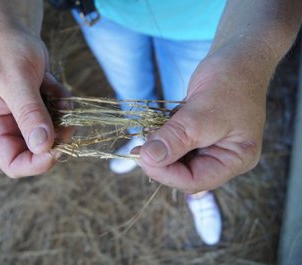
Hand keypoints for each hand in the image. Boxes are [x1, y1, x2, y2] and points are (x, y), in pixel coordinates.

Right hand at [0, 24, 70, 177]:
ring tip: (60, 98)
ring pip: (54, 135)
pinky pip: (60, 117)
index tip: (55, 151)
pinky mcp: (43, 107)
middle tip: (67, 123)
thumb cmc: (6, 51)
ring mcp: (29, 117)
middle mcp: (12, 126)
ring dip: (63, 120)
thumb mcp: (15, 80)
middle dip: (56, 140)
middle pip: (37, 152)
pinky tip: (54, 85)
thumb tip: (42, 146)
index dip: (34, 165)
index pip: (12, 163)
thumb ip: (28, 112)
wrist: (15, 32)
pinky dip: (64, 104)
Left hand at [138, 49, 268, 192]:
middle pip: (184, 173)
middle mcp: (223, 157)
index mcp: (236, 159)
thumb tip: (148, 159)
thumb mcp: (202, 113)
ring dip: (158, 150)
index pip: (195, 181)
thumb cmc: (230, 82)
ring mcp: (210, 146)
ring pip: (177, 160)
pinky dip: (162, 139)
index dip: (166, 173)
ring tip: (145, 136)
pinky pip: (175, 145)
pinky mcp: (197, 135)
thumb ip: (176, 138)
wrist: (237, 57)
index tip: (143, 157)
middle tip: (138, 148)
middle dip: (160, 162)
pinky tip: (153, 129)